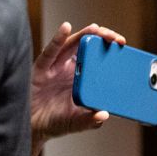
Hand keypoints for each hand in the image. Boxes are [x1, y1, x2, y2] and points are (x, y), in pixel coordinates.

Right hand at [30, 21, 126, 155]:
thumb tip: (104, 115)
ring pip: (70, 45)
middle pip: (86, 46)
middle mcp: (69, 69)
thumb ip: (90, 120)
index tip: (123, 45)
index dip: (108, 49)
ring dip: (83, 34)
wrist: (33, 127)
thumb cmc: (55, 121)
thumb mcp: (78, 122)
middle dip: (101, 38)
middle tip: (115, 37)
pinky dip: (58, 38)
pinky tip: (66, 28)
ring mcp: (55, 67)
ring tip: (95, 28)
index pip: (97, 58)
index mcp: (81, 78)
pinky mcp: (41, 68)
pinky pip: (50, 51)